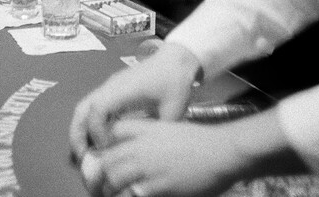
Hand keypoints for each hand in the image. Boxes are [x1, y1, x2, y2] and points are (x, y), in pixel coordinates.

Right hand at [69, 43, 200, 158]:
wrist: (177, 59)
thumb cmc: (175, 81)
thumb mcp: (174, 109)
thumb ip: (158, 132)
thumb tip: (146, 154)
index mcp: (124, 89)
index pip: (98, 109)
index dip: (97, 131)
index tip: (107, 147)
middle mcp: (111, 87)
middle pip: (82, 108)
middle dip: (77, 133)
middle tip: (82, 157)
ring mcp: (110, 87)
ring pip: (85, 107)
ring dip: (81, 129)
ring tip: (86, 152)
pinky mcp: (113, 90)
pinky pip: (94, 107)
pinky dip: (90, 123)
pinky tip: (99, 140)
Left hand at [80, 120, 244, 196]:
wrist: (221, 152)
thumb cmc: (198, 140)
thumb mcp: (168, 128)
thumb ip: (147, 135)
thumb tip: (129, 149)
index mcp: (143, 130)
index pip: (110, 135)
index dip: (100, 148)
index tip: (97, 160)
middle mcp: (140, 147)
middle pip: (106, 162)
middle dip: (97, 176)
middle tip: (96, 186)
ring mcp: (147, 168)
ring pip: (113, 182)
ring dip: (108, 191)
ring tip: (108, 196)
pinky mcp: (157, 188)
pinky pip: (131, 196)